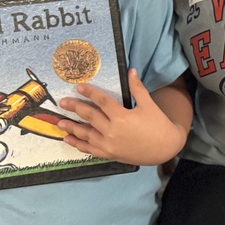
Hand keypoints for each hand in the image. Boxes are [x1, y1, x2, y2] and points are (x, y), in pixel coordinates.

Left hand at [57, 69, 188, 165]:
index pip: (102, 102)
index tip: (79, 87)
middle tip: (62, 102)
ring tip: (59, 122)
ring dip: (72, 128)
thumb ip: (137, 88)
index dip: (90, 93)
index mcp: (122, 117)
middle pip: (90, 117)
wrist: (165, 148)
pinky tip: (69, 139)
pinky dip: (79, 144)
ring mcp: (110, 144)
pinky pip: (90, 149)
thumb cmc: (159, 124)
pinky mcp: (110, 154)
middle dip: (75, 108)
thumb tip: (131, 70)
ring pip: (86, 134)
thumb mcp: (149, 104)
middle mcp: (113, 131)